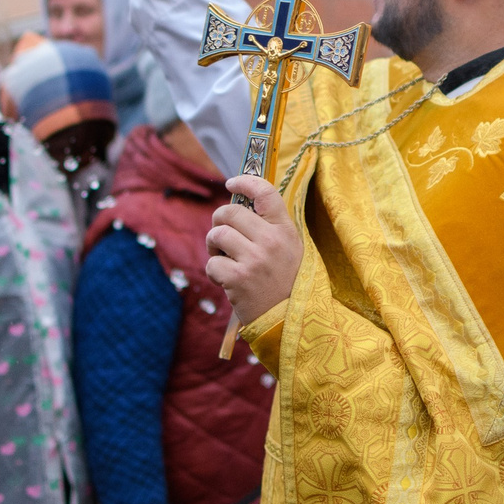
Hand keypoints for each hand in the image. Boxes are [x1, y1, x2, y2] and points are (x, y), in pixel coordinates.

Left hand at [206, 175, 300, 322]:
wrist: (290, 322)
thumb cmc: (287, 284)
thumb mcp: (291, 250)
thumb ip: (270, 228)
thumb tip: (240, 206)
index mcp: (285, 230)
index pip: (265, 193)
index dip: (245, 181)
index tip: (231, 183)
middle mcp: (271, 241)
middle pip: (230, 212)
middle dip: (219, 221)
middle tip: (221, 236)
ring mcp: (254, 259)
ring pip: (217, 234)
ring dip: (213, 246)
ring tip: (223, 258)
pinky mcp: (238, 279)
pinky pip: (212, 263)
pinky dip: (214, 271)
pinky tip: (226, 280)